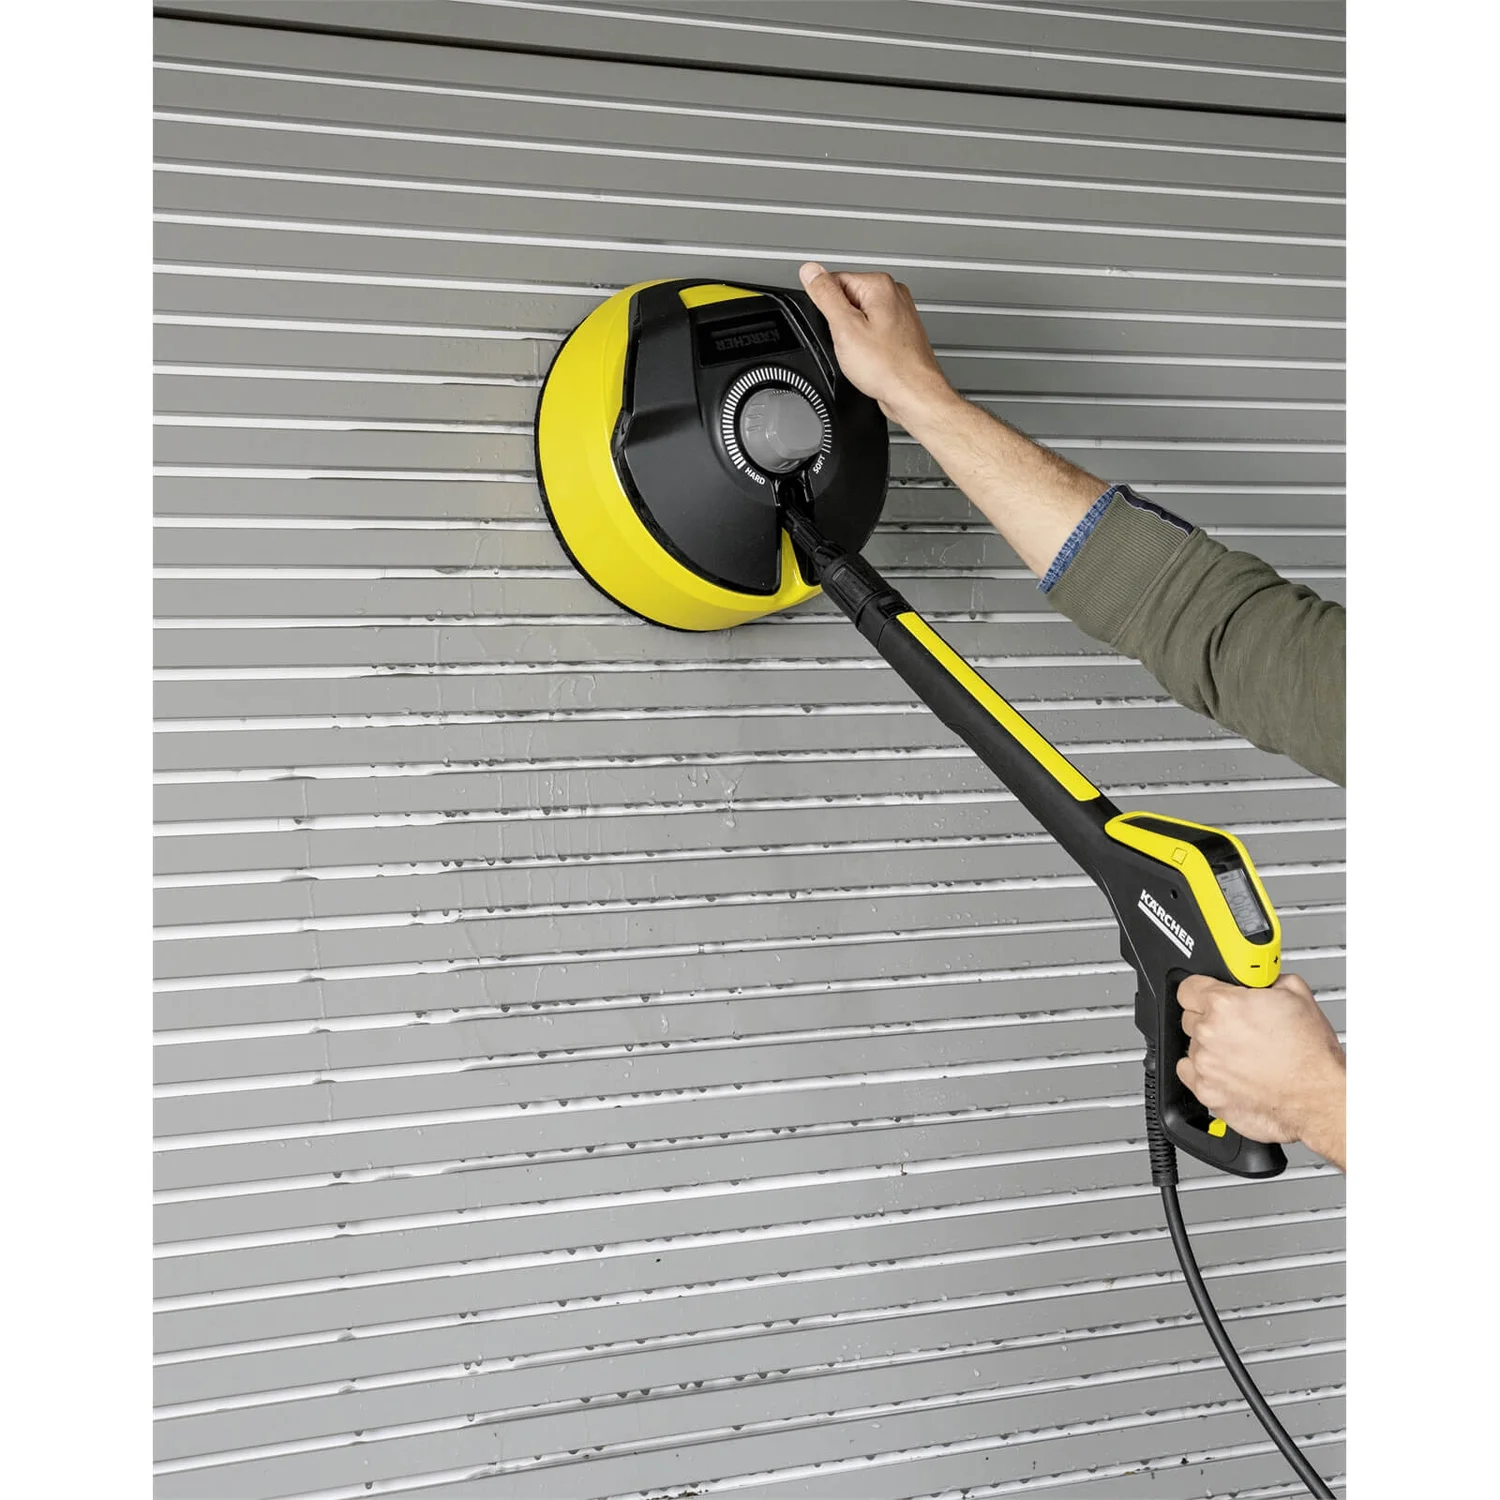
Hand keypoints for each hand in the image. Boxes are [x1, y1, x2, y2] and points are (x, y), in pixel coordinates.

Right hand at [797, 262, 957, 425]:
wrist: (913, 394)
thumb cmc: (888, 366)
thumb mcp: (844, 327)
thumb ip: (825, 295)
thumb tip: (810, 270)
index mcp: (879, 285)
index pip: (833, 281)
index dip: (826, 308)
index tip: (834, 328)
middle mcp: (894, 294)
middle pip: (847, 300)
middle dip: (840, 324)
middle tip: (850, 344)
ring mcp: (899, 314)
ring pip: (859, 319)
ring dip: (853, 338)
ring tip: (863, 354)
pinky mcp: (899, 333)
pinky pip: (871, 333)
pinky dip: (866, 347)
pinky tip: (871, 359)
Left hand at [1177, 973, 1345, 1169]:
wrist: (1319, 1098)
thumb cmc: (1311, 1055)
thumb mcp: (1297, 995)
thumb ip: (1266, 979)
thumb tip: (1258, 977)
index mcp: (1224, 1004)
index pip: (1188, 987)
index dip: (1202, 990)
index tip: (1210, 996)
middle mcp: (1208, 1033)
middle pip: (1191, 1017)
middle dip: (1211, 1020)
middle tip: (1239, 1029)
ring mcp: (1205, 1064)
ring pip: (1193, 1046)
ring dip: (1211, 1048)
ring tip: (1243, 1054)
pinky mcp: (1206, 1091)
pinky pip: (1190, 1073)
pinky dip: (1206, 1072)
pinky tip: (1231, 1072)